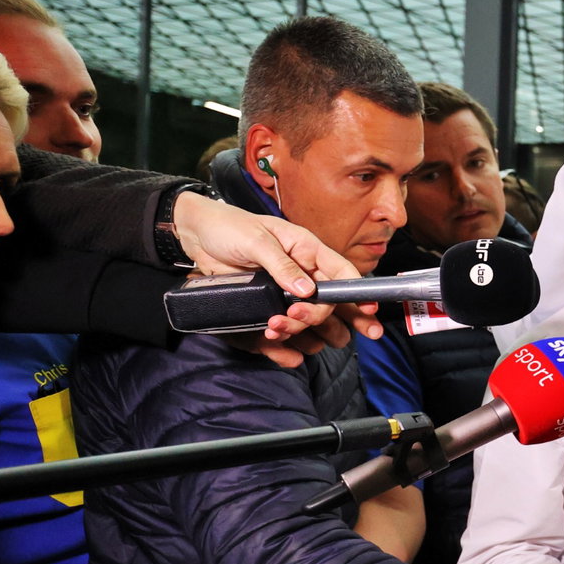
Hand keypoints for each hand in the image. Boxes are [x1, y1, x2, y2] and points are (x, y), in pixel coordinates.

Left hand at [171, 192, 382, 365]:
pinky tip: (272, 337)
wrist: (196, 236)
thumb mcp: (256, 240)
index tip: (367, 312)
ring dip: (300, 329)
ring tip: (276, 327)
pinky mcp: (271, 305)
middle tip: (299, 319)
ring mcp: (288, 291)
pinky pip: (289, 326)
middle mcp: (304, 272)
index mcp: (308, 250)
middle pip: (332, 303)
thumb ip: (282, 265)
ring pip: (312, 320)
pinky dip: (284, 336)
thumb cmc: (229, 226)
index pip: (343, 272)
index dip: (358, 292)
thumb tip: (306, 290)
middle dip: (321, 318)